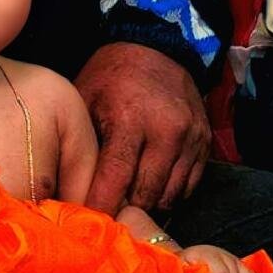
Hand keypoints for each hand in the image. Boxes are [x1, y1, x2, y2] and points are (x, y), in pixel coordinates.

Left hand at [75, 43, 209, 213]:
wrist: (155, 49)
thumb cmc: (109, 77)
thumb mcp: (84, 100)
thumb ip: (80, 142)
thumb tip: (66, 186)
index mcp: (130, 120)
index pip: (116, 177)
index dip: (102, 205)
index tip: (89, 223)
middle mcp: (166, 131)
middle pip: (146, 193)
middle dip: (124, 209)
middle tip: (105, 217)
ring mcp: (191, 138)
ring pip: (170, 195)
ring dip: (147, 204)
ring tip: (125, 203)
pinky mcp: (205, 142)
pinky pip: (189, 185)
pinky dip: (168, 193)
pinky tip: (148, 188)